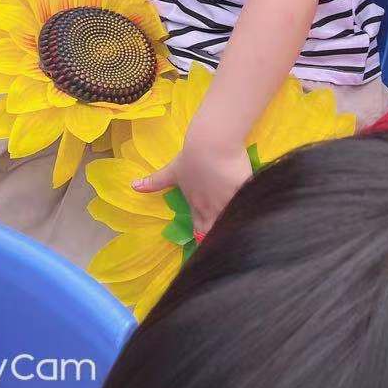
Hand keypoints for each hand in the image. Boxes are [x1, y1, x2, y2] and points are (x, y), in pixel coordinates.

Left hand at [132, 140, 252, 235]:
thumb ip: (155, 182)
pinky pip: (248, 209)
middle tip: (223, 241)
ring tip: (240, 234)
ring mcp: (228, 202)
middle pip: (216, 230)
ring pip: (232, 222)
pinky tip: (255, 218)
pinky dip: (250, 214)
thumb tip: (133, 186)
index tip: (205, 243)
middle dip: (219, 235)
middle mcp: (211, 208)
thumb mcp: (172, 171)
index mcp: (195, 204)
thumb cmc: (190, 157)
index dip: (202, 236)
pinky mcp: (244, 192)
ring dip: (234, 227)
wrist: (211, 144)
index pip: (199, 228)